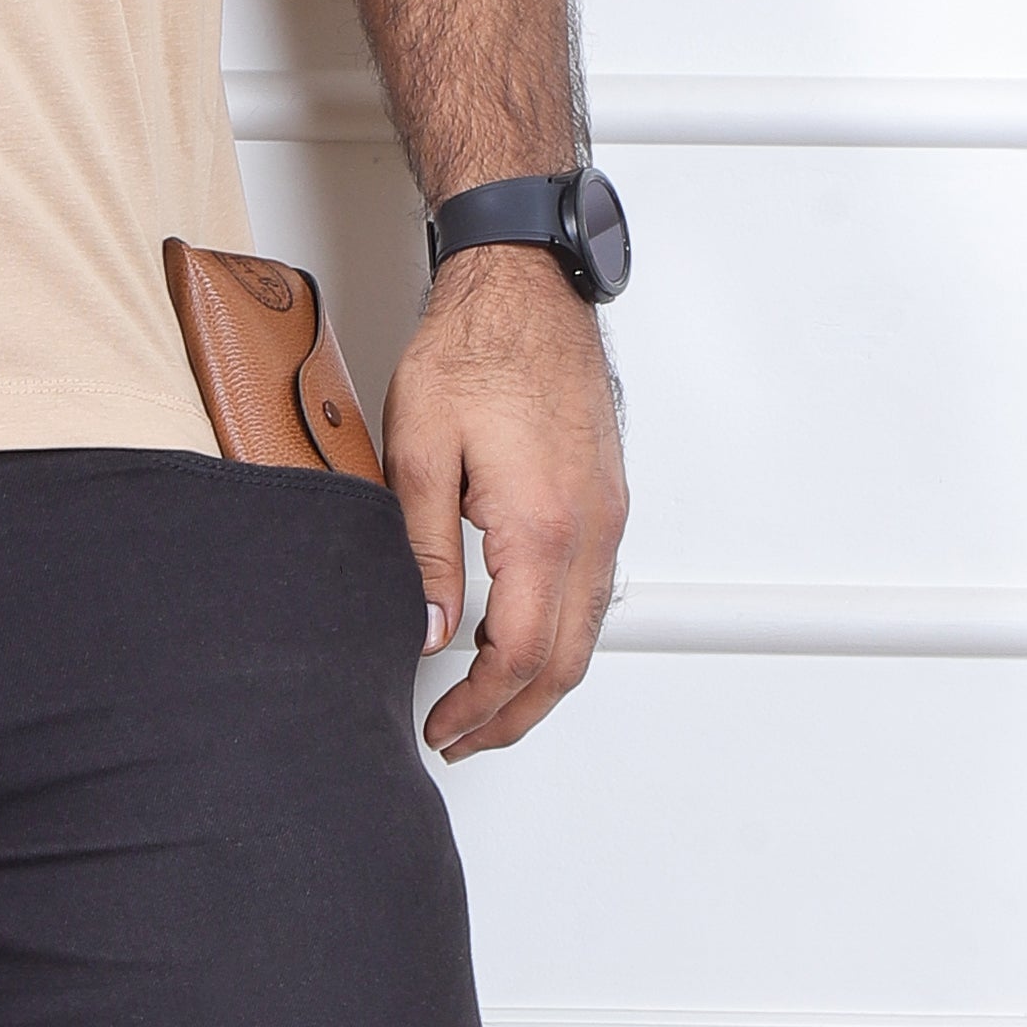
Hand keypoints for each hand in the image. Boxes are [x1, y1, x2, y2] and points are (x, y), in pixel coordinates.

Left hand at [385, 246, 626, 759]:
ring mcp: (608, 516)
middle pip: (567, 663)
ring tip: (486, 705)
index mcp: (541, 525)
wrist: (523, 287)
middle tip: (463, 739)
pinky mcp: (607, 501)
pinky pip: (594, 594)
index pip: (520, 655)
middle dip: (514, 717)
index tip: (443, 728)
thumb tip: (430, 631)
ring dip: (541, 683)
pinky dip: (561, 637)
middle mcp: (590, 529)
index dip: (480, 708)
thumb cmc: (473, 350)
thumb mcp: (418, 452)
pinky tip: (521, 641)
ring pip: (589, 633)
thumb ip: (424, 552)